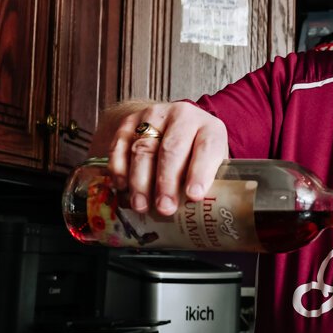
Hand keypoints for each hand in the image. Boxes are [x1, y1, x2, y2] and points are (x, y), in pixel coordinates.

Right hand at [89, 100, 229, 215]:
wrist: (177, 128)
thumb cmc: (197, 157)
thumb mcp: (212, 167)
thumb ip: (210, 185)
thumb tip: (202, 216)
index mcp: (210, 129)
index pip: (207, 149)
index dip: (200, 172)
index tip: (193, 196)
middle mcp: (183, 116)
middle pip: (172, 149)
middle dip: (166, 182)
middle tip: (164, 208)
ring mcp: (155, 115)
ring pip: (143, 148)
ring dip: (140, 181)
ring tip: (141, 205)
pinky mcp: (130, 120)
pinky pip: (120, 145)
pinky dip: (119, 168)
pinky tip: (123, 188)